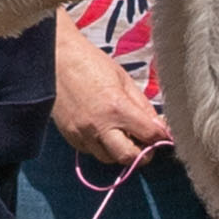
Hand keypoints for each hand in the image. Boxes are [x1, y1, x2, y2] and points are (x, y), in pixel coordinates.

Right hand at [52, 15, 174, 176]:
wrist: (55, 59)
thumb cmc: (92, 63)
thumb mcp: (124, 80)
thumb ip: (142, 107)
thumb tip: (160, 127)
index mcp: (117, 108)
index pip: (149, 135)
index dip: (161, 137)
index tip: (163, 135)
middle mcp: (99, 126)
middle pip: (129, 157)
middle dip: (142, 154)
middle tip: (145, 142)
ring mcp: (82, 134)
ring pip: (109, 158)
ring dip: (120, 151)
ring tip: (122, 134)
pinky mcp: (70, 137)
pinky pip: (91, 151)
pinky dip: (101, 146)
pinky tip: (103, 130)